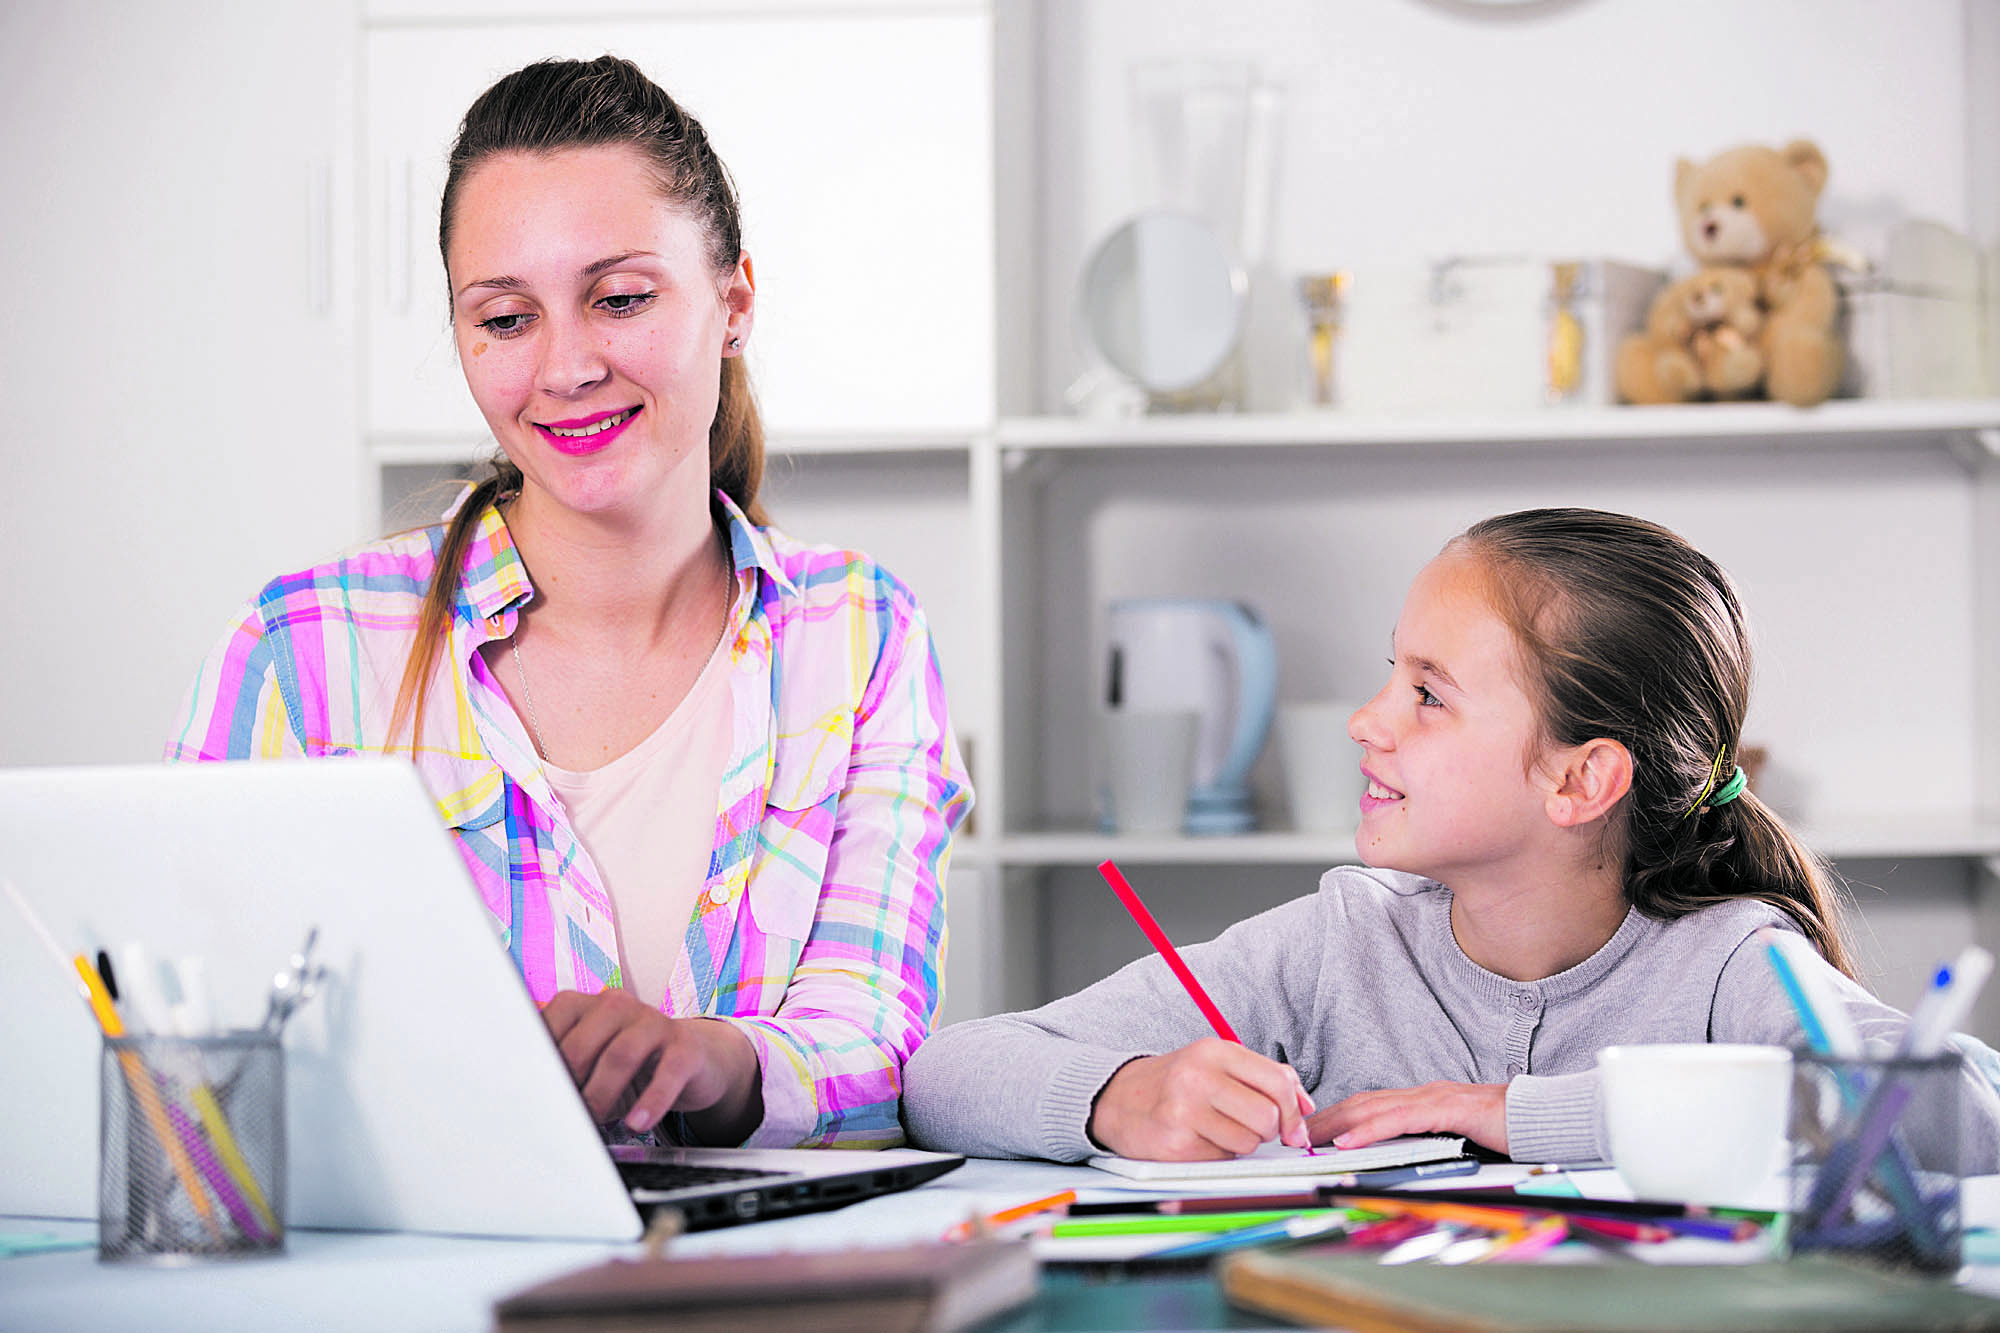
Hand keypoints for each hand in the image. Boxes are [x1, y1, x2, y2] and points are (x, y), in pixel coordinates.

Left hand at [540, 989, 761, 1141]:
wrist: (690, 1060)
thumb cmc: (629, 1065)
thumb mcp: (592, 1063)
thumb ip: (563, 1070)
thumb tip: (532, 1100)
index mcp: (586, 1004)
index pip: (551, 1026)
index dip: (541, 1066)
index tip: (535, 1097)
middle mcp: (618, 1005)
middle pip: (582, 1045)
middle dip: (570, 1086)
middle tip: (566, 1116)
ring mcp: (654, 1022)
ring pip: (621, 1055)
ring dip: (602, 1095)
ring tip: (596, 1121)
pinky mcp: (685, 1046)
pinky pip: (668, 1073)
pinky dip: (651, 1101)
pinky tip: (638, 1122)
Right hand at [1087, 1038, 1314, 1161]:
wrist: (1117, 1099)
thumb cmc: (1176, 1083)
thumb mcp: (1217, 1064)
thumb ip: (1265, 1077)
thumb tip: (1306, 1106)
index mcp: (1214, 1051)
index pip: (1276, 1081)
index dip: (1295, 1109)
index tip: (1295, 1126)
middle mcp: (1198, 1076)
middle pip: (1267, 1116)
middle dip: (1269, 1130)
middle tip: (1252, 1127)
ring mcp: (1184, 1110)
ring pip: (1249, 1142)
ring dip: (1242, 1142)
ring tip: (1217, 1128)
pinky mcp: (1175, 1143)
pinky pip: (1222, 1157)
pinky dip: (1218, 1153)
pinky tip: (1198, 1138)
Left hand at [1307, 1081, 1508, 1155]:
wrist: (1542, 1117)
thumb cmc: (1503, 1130)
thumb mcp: (1457, 1137)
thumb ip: (1430, 1140)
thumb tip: (1402, 1156)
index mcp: (1423, 1100)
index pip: (1370, 1105)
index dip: (1338, 1116)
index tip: (1311, 1133)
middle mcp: (1423, 1094)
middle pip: (1362, 1102)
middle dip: (1326, 1119)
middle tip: (1295, 1135)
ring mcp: (1434, 1099)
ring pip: (1374, 1107)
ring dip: (1337, 1123)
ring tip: (1309, 1139)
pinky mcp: (1448, 1110)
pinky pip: (1400, 1120)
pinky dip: (1370, 1130)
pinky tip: (1349, 1140)